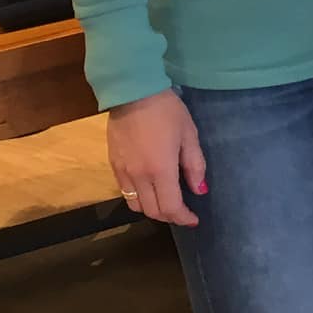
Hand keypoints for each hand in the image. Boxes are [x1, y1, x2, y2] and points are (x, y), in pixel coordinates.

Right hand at [108, 88, 204, 227]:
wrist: (133, 93)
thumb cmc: (167, 111)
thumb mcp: (189, 134)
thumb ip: (194, 165)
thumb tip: (199, 190)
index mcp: (160, 170)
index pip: (170, 207)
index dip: (183, 218)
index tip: (194, 219)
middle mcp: (139, 177)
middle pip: (152, 211)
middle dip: (170, 216)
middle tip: (183, 211)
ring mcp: (123, 172)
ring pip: (135, 205)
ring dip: (152, 209)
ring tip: (165, 201)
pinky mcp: (113, 165)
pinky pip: (124, 191)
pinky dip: (138, 197)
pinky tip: (149, 187)